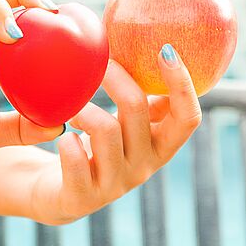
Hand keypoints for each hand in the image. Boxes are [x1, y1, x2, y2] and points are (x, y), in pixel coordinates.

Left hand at [28, 45, 201, 223]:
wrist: (58, 194)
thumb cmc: (96, 146)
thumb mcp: (126, 123)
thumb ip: (144, 98)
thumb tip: (156, 47)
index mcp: (161, 146)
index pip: (188, 118)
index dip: (182, 85)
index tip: (166, 49)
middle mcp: (145, 167)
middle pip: (137, 111)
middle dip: (115, 78)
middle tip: (98, 62)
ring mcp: (115, 185)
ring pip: (105, 130)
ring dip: (83, 108)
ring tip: (70, 107)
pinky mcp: (83, 197)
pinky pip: (76, 160)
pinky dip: (67, 142)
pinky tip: (63, 137)